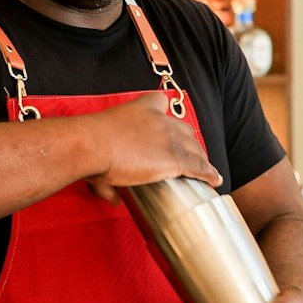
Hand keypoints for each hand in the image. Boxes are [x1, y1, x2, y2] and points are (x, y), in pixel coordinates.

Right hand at [83, 92, 220, 200]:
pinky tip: (214, 181)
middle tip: (184, 156)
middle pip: (184, 129)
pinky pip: (199, 166)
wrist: (93, 145)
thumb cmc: (88, 145)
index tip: (162, 125)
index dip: (164, 115)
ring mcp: (171, 138)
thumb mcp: (99, 152)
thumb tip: (114, 200)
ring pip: (194, 148)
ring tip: (201, 171)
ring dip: (199, 159)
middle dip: (186, 142)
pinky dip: (208, 173)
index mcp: (141, 108)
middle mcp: (161, 120)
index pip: (160, 102)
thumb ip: (107, 180)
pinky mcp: (176, 157)